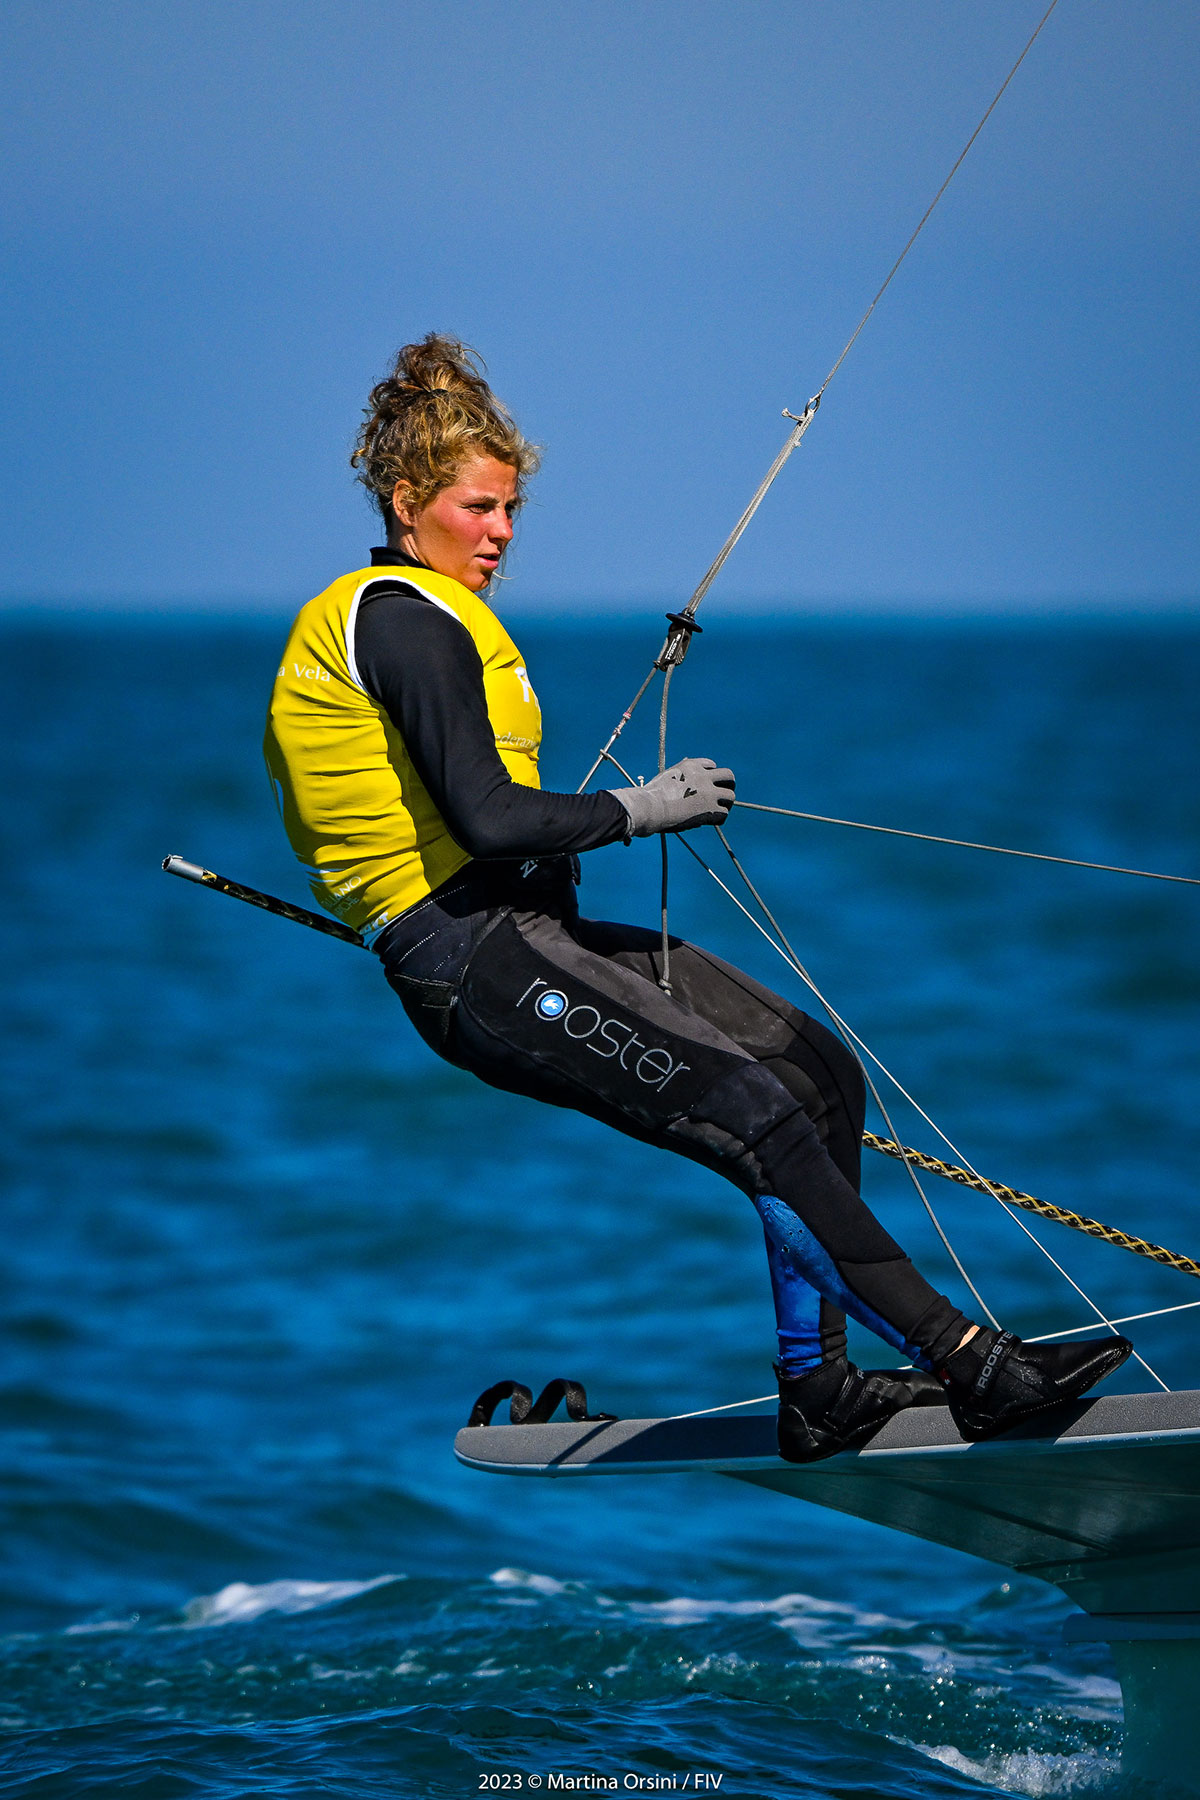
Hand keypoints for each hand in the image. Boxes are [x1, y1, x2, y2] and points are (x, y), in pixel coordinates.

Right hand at [609, 757, 735, 837]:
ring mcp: (709, 792)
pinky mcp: (710, 809)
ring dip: (726, 803)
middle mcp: (704, 775)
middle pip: (728, 776)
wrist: (650, 807)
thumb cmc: (650, 796)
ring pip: (731, 796)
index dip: (710, 776)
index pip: (712, 765)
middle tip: (721, 795)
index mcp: (692, 765)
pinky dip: (720, 818)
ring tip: (718, 811)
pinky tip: (711, 822)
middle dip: (727, 785)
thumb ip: (679, 776)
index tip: (705, 785)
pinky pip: (724, 813)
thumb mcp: (666, 776)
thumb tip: (679, 778)